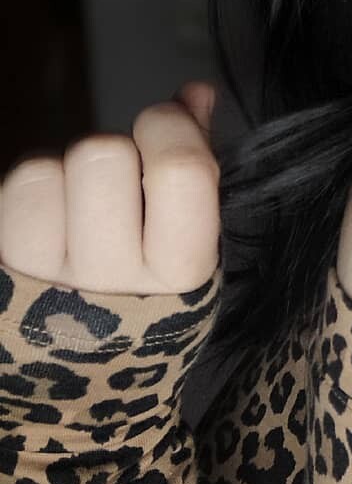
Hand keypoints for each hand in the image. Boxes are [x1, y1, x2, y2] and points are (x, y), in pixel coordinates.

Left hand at [0, 81, 220, 293]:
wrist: (80, 390)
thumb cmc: (147, 298)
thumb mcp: (190, 243)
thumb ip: (199, 161)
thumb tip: (195, 92)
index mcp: (181, 273)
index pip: (180, 170)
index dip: (168, 126)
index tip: (163, 131)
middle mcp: (112, 288)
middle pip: (101, 155)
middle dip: (113, 151)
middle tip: (117, 181)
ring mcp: (45, 291)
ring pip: (42, 171)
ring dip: (62, 174)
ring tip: (75, 208)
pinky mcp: (2, 285)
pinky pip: (11, 195)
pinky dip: (31, 193)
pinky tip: (46, 224)